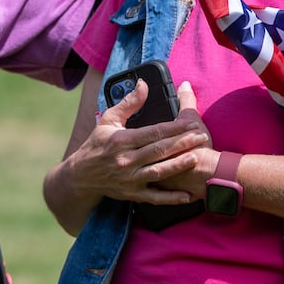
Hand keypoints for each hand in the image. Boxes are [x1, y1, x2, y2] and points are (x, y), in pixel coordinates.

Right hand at [63, 79, 210, 204]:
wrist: (80, 176)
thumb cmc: (96, 144)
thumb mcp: (109, 120)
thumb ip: (129, 103)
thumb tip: (144, 84)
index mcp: (121, 140)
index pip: (154, 132)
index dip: (175, 127)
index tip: (192, 122)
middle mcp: (126, 160)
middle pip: (160, 150)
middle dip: (183, 142)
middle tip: (203, 136)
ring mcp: (129, 179)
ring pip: (159, 172)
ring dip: (179, 165)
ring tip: (197, 157)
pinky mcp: (132, 194)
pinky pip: (154, 198)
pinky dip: (171, 198)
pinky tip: (188, 196)